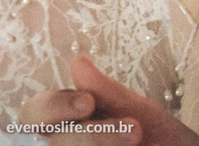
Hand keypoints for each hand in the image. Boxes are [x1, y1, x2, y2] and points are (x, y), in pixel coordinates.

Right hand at [18, 56, 198, 145]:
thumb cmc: (164, 141)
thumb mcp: (141, 113)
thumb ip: (107, 93)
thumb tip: (76, 61)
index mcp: (69, 124)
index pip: (34, 115)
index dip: (52, 106)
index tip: (87, 101)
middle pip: (53, 144)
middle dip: (89, 136)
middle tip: (134, 129)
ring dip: (101, 144)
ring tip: (138, 139)